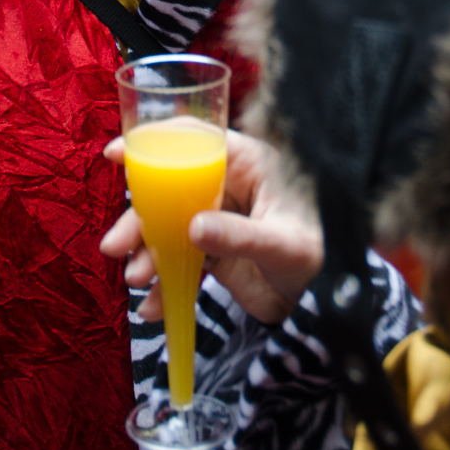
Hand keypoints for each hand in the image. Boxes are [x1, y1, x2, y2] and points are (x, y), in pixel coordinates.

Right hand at [100, 129, 323, 324]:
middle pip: (171, 190)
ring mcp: (219, 220)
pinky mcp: (216, 254)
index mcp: (248, 165)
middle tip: (115, 246)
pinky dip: (166, 286)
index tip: (117, 155)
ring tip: (137, 280)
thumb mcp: (284, 243)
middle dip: (139, 218)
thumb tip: (193, 229)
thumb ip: (239, 236)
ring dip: (148, 254)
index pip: (196, 141)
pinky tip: (155, 308)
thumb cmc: (323, 253)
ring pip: (170, 229)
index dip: (155, 143)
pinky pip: (182, 264)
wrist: (334, 303)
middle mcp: (229, 187)